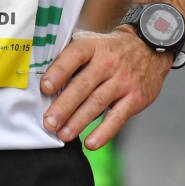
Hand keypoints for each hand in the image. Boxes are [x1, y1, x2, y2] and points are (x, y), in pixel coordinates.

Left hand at [39, 28, 171, 148]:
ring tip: (63, 135)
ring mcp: (123, 81)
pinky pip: (117, 118)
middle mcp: (108, 62)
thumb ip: (68, 56)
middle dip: (64, 106)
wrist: (149, 48)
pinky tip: (90, 143)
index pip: (74, 57)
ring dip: (79, 121)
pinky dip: (104, 132)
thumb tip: (36, 72)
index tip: (45, 88)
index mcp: (92, 46)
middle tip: (49, 123)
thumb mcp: (90, 42)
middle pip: (83, 85)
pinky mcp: (135, 98)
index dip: (59, 72)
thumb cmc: (109, 50)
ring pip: (98, 103)